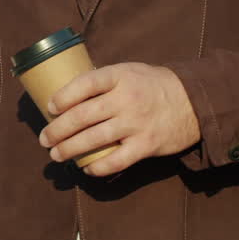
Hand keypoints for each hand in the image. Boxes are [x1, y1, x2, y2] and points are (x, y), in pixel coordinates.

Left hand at [37, 62, 199, 175]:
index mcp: (119, 76)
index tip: (49, 107)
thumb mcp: (129, 71)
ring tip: (56, 154)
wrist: (194, 101)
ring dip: (69, 149)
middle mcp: (126, 99)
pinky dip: (97, 167)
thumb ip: (103, 80)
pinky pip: (116, 161)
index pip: (84, 84)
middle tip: (44, 139)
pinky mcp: (146, 145)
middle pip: (82, 116)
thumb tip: (68, 92)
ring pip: (93, 140)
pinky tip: (86, 168)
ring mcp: (136, 124)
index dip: (62, 96)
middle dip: (57, 130)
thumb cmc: (153, 85)